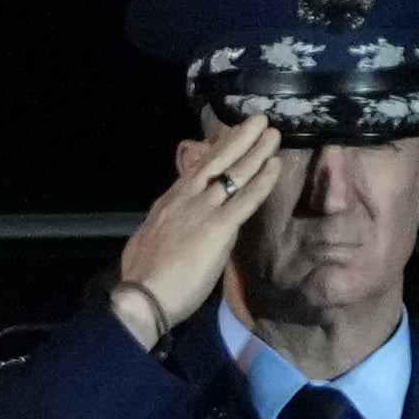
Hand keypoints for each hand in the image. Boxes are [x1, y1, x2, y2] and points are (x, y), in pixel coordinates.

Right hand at [106, 109, 284, 344]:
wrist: (142, 297)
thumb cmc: (143, 277)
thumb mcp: (149, 242)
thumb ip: (167, 229)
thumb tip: (174, 229)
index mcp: (167, 204)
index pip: (196, 171)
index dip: (215, 152)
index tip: (230, 137)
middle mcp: (184, 200)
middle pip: (215, 163)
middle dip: (237, 139)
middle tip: (256, 120)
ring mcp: (201, 211)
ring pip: (233, 174)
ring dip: (256, 152)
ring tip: (272, 133)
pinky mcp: (218, 228)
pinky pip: (246, 200)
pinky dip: (262, 181)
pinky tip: (276, 166)